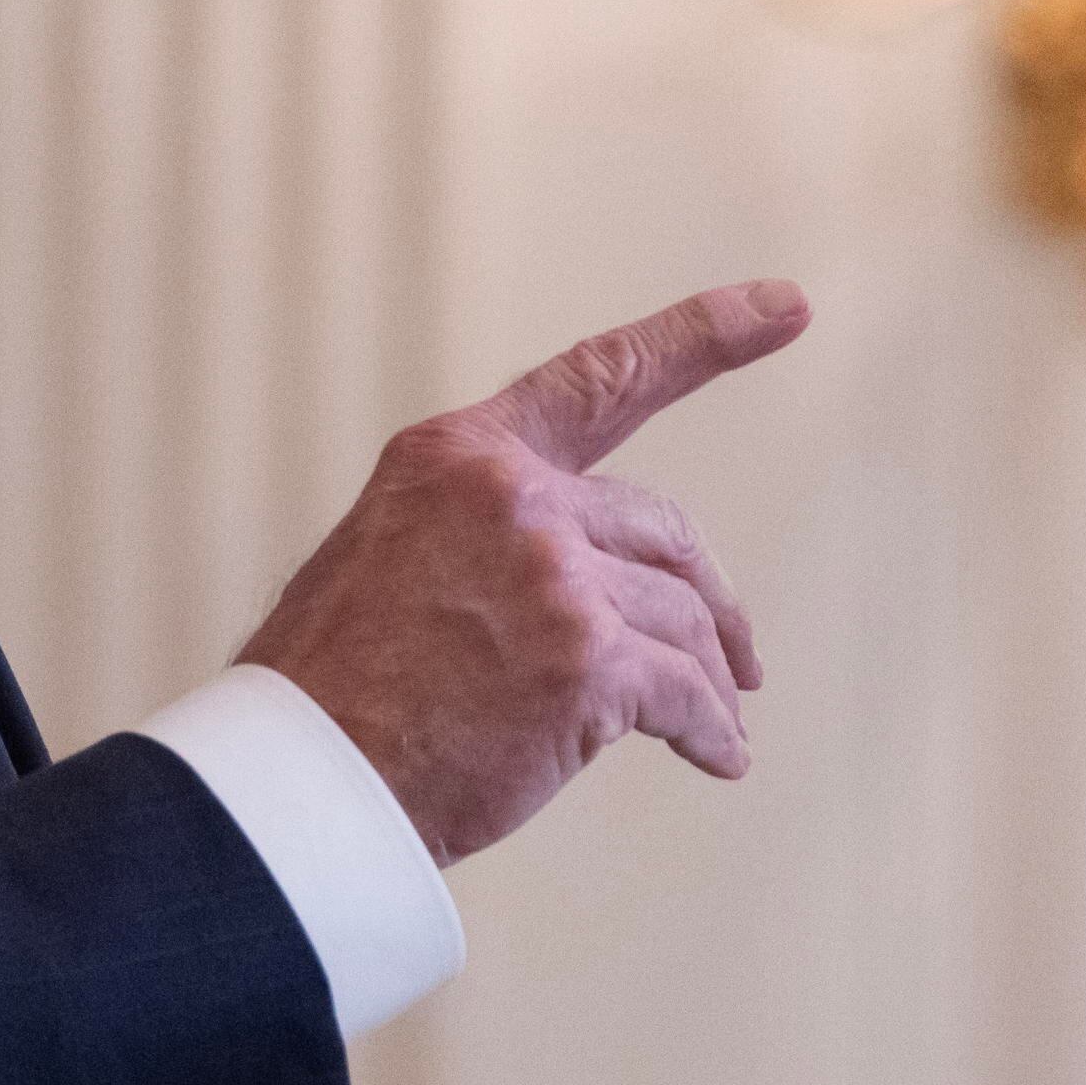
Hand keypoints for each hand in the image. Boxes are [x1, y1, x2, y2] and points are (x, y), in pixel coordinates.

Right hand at [235, 280, 808, 865]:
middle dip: (707, 598)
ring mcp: (554, 575)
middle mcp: (513, 496)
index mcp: (460, 454)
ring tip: (718, 725)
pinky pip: (685, 695)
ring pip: (680, 619)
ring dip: (707, 679)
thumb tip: (573, 572)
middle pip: (661, 530)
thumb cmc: (332, 689)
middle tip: (738, 657)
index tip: (784, 305)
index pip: (603, 377)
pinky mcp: (587, 661)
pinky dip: (710, 732)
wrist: (301, 780)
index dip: (706, 336)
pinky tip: (718, 758)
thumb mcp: (387, 553)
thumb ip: (480, 534)